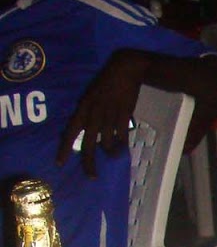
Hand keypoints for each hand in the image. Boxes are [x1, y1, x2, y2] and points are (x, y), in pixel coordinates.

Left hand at [57, 50, 149, 176]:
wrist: (125, 69)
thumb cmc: (107, 81)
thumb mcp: (91, 96)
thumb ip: (89, 113)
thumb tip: (88, 130)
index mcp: (83, 108)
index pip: (69, 132)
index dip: (64, 149)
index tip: (59, 163)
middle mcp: (93, 114)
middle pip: (88, 145)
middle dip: (89, 163)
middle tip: (92, 176)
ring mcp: (109, 116)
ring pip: (107, 144)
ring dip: (111, 154)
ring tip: (114, 157)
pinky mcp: (123, 116)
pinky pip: (122, 137)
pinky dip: (122, 146)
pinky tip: (123, 150)